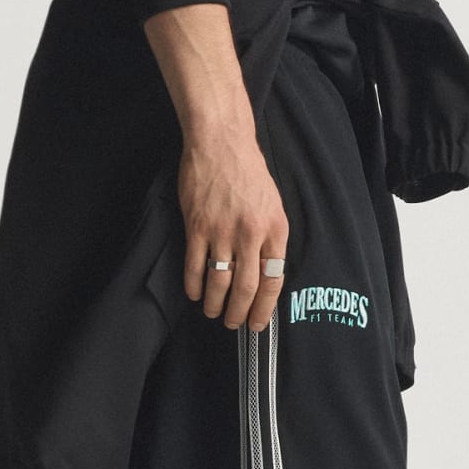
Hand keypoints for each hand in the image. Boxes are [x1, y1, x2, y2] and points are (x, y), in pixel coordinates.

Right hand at [177, 127, 288, 329]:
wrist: (221, 143)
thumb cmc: (248, 172)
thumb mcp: (273, 205)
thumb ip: (270, 238)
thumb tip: (266, 272)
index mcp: (275, 230)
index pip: (273, 281)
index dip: (264, 308)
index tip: (258, 323)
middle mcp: (251, 234)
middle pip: (246, 288)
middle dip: (239, 313)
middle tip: (233, 324)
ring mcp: (222, 231)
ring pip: (219, 282)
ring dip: (215, 304)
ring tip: (213, 312)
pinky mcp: (197, 226)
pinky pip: (194, 265)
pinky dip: (193, 285)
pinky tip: (194, 294)